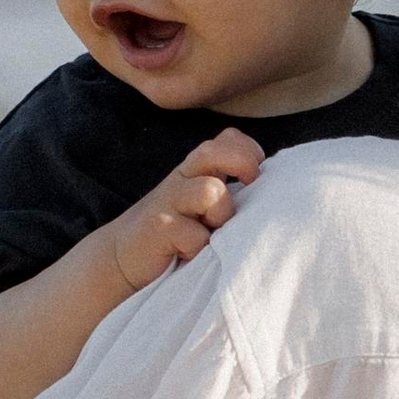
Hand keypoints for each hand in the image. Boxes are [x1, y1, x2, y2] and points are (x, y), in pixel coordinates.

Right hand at [103, 129, 264, 295]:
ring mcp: (168, 202)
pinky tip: (191, 257)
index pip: (228, 140)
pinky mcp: (158, 228)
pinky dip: (200, 250)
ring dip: (221, 216)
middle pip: (214, 151)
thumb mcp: (201, 208)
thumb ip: (228, 194)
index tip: (255, 179)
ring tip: (213, 235)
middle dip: (242, 166)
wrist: (122, 258)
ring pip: (210, 191)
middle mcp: (182, 179)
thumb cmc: (175, 233)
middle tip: (247, 191)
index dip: (249, 152)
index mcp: (196, 170)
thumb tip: (275, 197)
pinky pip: (194, 235)